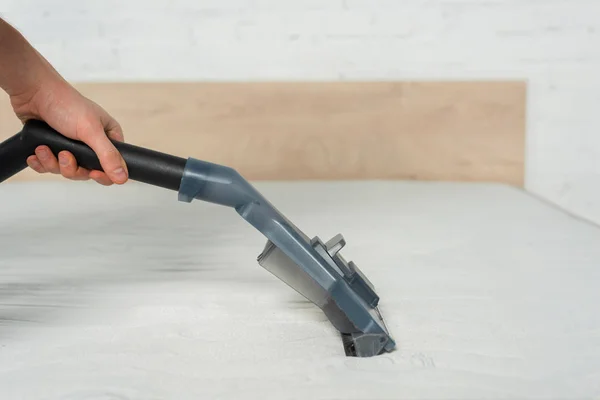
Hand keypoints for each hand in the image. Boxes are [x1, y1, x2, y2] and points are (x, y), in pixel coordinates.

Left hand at [10, 78, 128, 185]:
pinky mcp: (52, 147)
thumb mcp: (91, 131)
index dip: (103, 174)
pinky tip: (35, 154)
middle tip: (64, 155)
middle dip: (71, 167)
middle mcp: (91, 143)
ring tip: (44, 149)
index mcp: (107, 137)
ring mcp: (71, 146)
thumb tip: (122, 177)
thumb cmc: (65, 104)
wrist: (33, 91)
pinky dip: (41, 163)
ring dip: (52, 163)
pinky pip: (49, 166)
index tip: (92, 173)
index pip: (113, 165)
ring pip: (66, 170)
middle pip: (86, 172)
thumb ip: (108, 155)